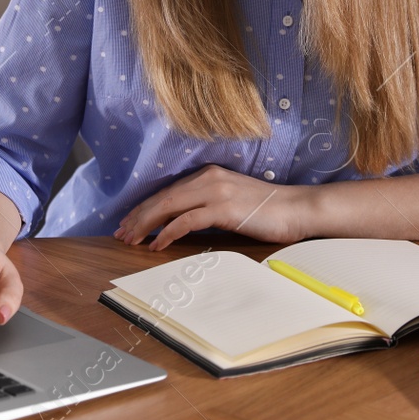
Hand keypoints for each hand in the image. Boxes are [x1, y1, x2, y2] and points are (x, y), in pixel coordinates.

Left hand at [113, 164, 310, 250]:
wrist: (297, 209)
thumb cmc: (267, 211)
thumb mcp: (231, 202)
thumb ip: (206, 206)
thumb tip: (180, 223)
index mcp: (208, 174)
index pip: (168, 191)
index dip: (145, 208)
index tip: (129, 223)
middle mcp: (208, 178)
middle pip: (162, 197)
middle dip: (138, 216)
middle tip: (121, 233)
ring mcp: (215, 191)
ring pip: (168, 207)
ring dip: (146, 225)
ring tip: (131, 240)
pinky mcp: (223, 208)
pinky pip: (186, 221)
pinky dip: (167, 233)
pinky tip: (157, 245)